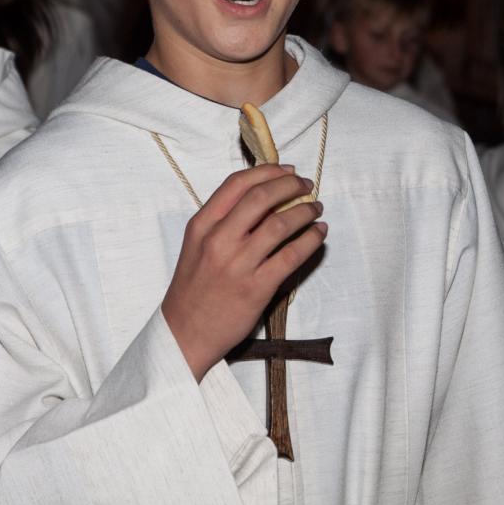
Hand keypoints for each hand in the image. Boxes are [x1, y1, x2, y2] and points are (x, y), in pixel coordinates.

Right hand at [161, 164, 326, 381]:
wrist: (185, 333)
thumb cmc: (194, 287)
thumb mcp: (197, 246)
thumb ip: (223, 222)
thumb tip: (264, 197)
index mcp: (201, 226)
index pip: (236, 185)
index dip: (267, 172)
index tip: (287, 171)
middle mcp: (218, 240)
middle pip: (261, 198)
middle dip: (291, 186)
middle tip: (307, 186)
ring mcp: (238, 264)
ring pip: (280, 224)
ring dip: (305, 212)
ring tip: (316, 210)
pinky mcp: (257, 288)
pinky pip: (291, 256)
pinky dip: (311, 241)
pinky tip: (318, 235)